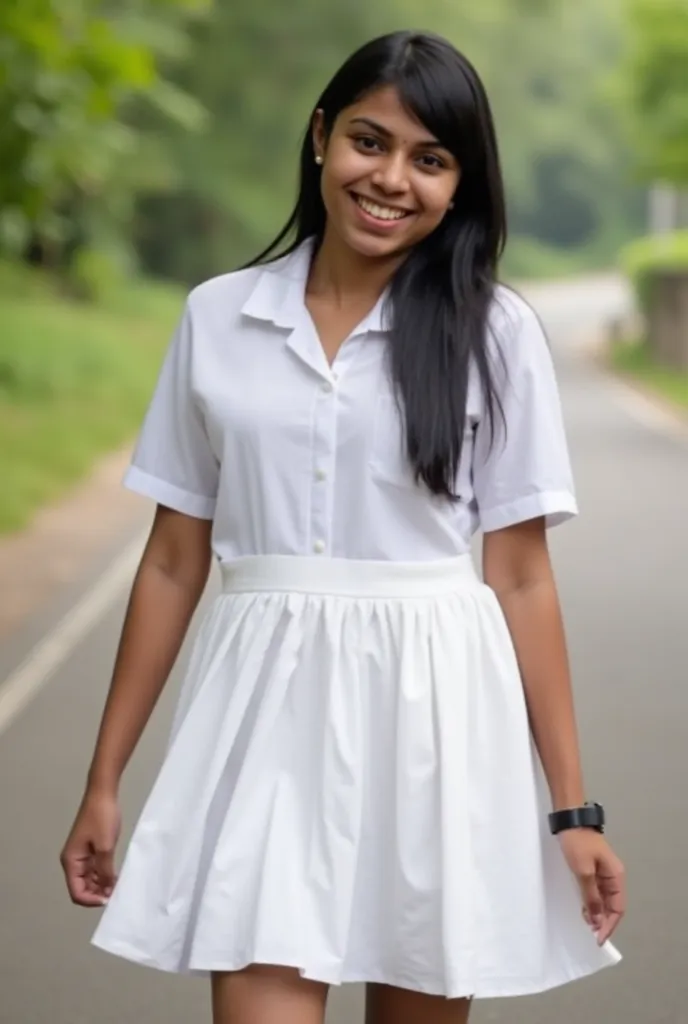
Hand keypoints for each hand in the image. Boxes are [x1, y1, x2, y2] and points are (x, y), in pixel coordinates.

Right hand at [60, 790, 120, 906]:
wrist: (102, 793)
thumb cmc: (102, 818)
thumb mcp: (105, 847)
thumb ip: (105, 871)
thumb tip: (107, 890)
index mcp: (71, 862)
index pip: (76, 892)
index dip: (91, 900)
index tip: (109, 898)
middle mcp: (73, 861)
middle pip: (81, 888)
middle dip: (97, 893)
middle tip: (117, 893)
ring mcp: (81, 855)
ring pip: (89, 879)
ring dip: (101, 885)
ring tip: (118, 886)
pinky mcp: (90, 849)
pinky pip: (94, 869)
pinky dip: (104, 874)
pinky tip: (116, 876)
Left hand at [558, 829, 625, 944]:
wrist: (569, 820)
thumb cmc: (577, 844)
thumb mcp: (583, 871)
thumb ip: (591, 897)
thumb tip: (598, 920)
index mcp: (616, 876)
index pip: (618, 908)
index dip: (610, 925)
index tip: (598, 938)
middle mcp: (612, 876)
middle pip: (612, 905)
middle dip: (603, 921)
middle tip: (590, 933)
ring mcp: (602, 872)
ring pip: (603, 899)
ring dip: (596, 913)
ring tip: (585, 923)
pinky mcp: (592, 869)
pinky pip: (595, 891)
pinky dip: (590, 902)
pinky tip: (583, 909)